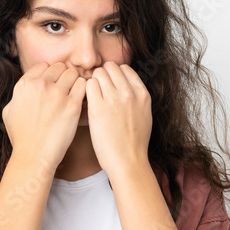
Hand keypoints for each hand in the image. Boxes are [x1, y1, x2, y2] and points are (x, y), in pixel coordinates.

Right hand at [2, 62, 86, 172]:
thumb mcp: (9, 111)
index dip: (50, 74)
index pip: (44, 65)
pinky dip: (84, 90)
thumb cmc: (21, 138)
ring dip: (75, 82)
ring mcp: (57, 94)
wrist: (34, 156)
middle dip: (64, 76)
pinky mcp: (72, 105)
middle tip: (66, 90)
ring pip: (73, 73)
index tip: (54, 84)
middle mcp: (40, 85)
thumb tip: (24, 89)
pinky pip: (83, 85)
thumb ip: (17, 95)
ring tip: (74, 94)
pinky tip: (80, 100)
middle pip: (60, 67)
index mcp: (25, 85)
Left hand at [85, 62, 152, 177]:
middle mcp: (129, 93)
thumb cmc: (134, 143)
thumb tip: (125, 88)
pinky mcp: (98, 107)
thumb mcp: (144, 115)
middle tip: (97, 90)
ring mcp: (114, 99)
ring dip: (92, 82)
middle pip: (110, 67)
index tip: (109, 85)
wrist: (128, 162)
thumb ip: (136, 98)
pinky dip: (85, 91)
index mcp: (142, 93)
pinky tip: (86, 102)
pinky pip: (88, 85)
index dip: (114, 75)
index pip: (124, 68)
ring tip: (91, 97)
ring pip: (98, 73)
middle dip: (102, 75)